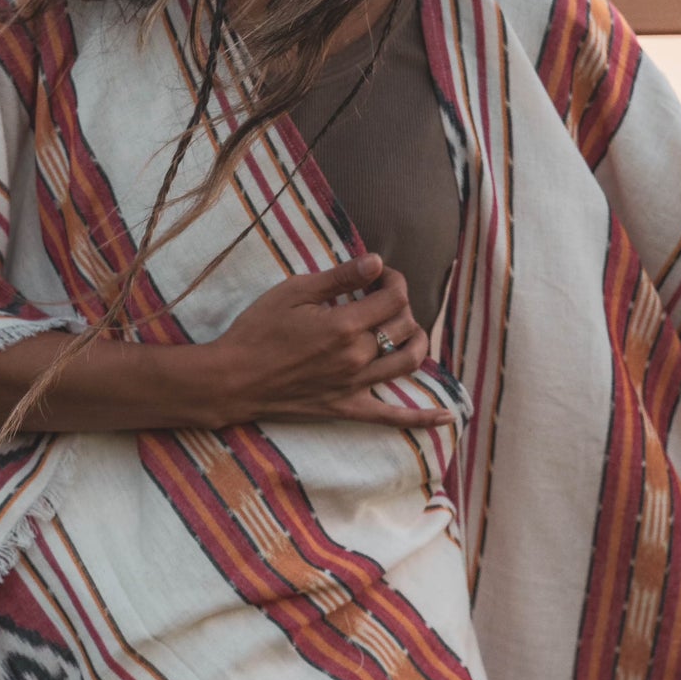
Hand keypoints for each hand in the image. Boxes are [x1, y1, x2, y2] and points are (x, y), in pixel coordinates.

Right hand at [207, 252, 451, 428]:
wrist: (234, 378)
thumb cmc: (257, 331)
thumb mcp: (294, 292)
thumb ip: (339, 277)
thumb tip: (376, 261)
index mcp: (345, 326)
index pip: (393, 297)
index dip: (393, 279)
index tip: (379, 274)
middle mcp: (357, 358)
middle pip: (404, 327)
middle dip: (402, 305)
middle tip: (382, 298)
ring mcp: (355, 386)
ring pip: (409, 363)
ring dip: (417, 341)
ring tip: (405, 329)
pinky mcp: (347, 408)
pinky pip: (392, 418)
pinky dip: (422, 418)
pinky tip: (447, 415)